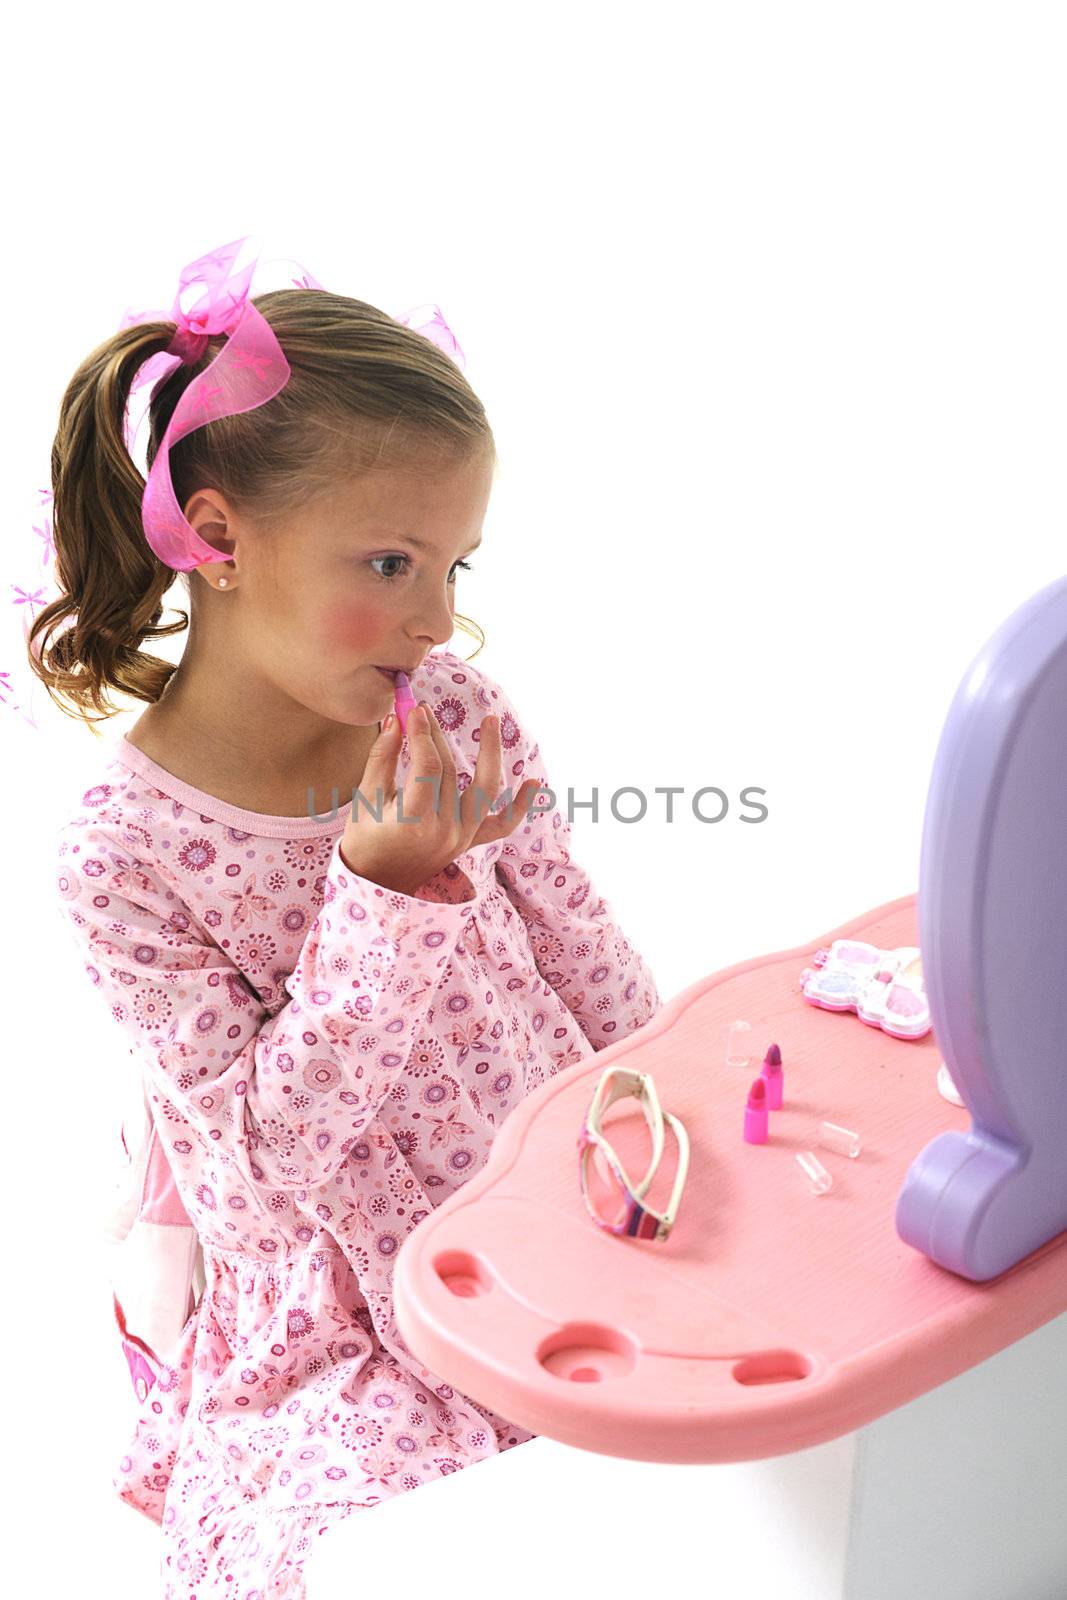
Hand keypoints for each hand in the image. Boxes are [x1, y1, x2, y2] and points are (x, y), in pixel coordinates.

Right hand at [339, 700, 544, 895]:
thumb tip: (397, 719)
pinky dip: (521, 806)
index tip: (413, 711)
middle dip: (436, 735)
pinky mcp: (470, 841)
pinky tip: (536, 783)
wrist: (378, 881)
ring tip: (491, 721)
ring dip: (491, 753)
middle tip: (424, 710)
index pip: (427, 766)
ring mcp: (462, 837)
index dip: (421, 734)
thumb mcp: (366, 798)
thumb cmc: (365, 839)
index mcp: (413, 822)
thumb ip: (382, 758)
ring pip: (483, 789)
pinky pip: (502, 825)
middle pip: (448, 771)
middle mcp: (444, 831)